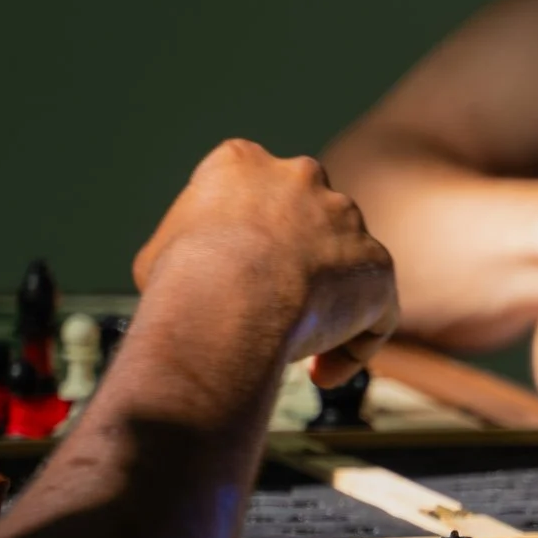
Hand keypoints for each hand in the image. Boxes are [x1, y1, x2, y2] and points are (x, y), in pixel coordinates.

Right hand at [134, 140, 397, 385]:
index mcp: (241, 163)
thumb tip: (190, 282)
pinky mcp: (377, 265)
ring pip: (345, 266)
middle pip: (306, 221)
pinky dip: (354, 345)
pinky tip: (323, 374)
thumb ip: (191, 253)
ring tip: (298, 348)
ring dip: (328, 305)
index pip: (251, 196)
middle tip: (273, 309)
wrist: (227, 298)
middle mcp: (301, 178)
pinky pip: (375, 311)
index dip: (247, 241)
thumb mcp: (160, 254)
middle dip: (296, 264)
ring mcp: (346, 219)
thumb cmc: (179, 280)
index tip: (237, 280)